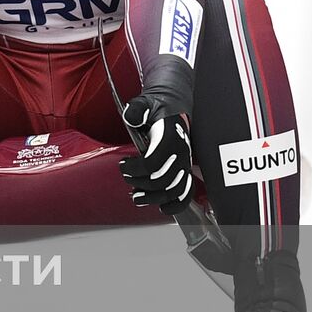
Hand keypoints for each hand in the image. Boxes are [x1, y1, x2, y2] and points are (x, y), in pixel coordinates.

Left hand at [119, 96, 193, 215]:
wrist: (174, 109)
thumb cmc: (158, 108)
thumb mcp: (144, 103)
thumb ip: (137, 110)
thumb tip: (131, 117)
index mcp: (170, 138)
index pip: (152, 163)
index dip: (135, 169)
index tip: (124, 165)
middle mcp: (180, 153)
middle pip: (161, 180)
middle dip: (140, 183)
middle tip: (128, 179)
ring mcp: (184, 163)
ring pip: (174, 191)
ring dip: (154, 198)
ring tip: (137, 197)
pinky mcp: (185, 170)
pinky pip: (187, 193)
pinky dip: (176, 204)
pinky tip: (163, 208)